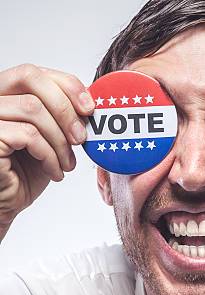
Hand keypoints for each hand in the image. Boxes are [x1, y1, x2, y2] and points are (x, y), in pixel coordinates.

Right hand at [0, 64, 94, 232]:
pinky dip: (50, 156)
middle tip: (81, 138)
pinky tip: (54, 172)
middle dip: (65, 109)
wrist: (8, 203)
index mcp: (6, 94)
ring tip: (67, 163)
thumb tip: (89, 102)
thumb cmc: (26, 171)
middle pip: (32, 79)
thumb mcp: (50, 137)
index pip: (35, 72)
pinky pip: (28, 135)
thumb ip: (61, 116)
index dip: (66, 85)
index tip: (89, 109)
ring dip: (60, 140)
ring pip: (33, 109)